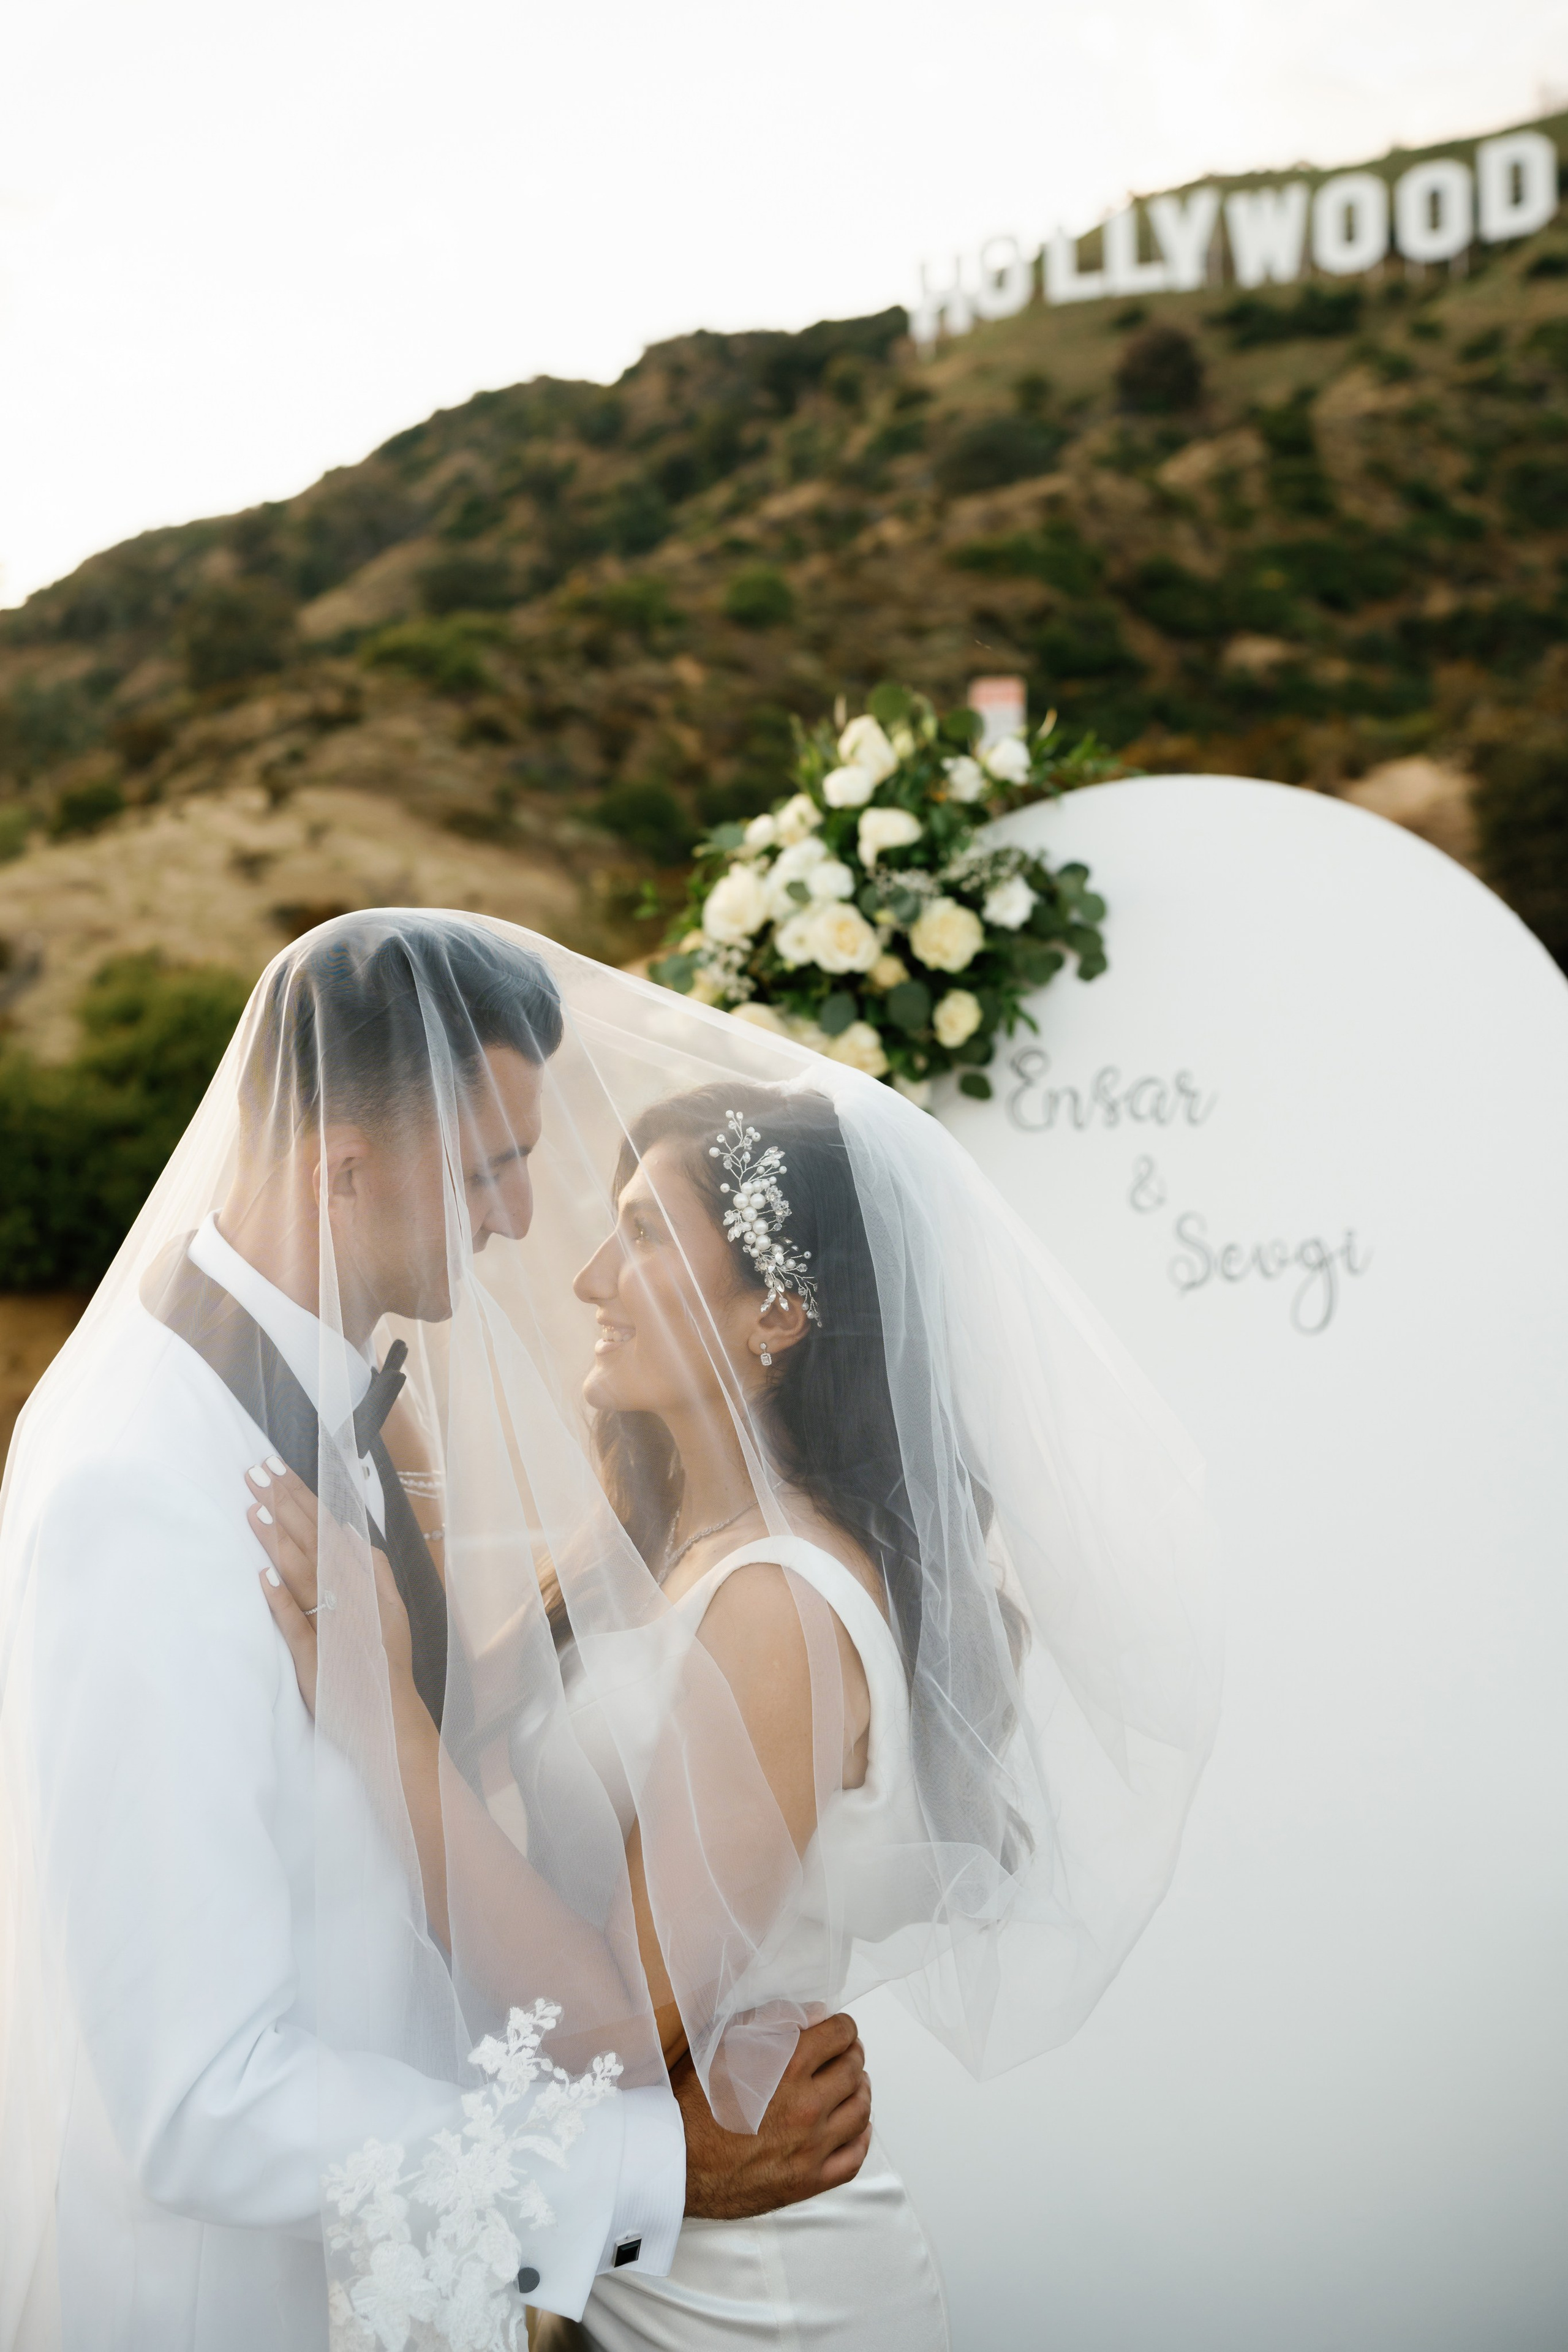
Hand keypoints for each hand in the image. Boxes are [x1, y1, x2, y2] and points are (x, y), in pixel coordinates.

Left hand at [248, 1459, 410, 1714]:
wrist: (390, 1719)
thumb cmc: (384, 1664)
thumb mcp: (390, 1611)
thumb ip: (375, 1570)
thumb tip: (352, 1532)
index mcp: (364, 1583)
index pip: (326, 1528)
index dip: (301, 1498)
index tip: (275, 1470)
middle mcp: (350, 1597)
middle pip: (311, 1542)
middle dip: (283, 1504)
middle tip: (255, 1472)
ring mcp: (332, 1626)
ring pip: (302, 1575)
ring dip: (277, 1540)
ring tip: (253, 1508)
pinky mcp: (316, 1658)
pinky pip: (296, 1624)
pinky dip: (281, 1600)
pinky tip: (262, 1576)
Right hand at [676, 2014, 871, 2219]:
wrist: (675, 2161)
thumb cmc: (694, 2101)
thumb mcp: (725, 2043)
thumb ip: (772, 2020)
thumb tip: (814, 2014)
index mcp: (789, 2066)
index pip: (840, 2035)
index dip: (843, 2028)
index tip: (840, 2030)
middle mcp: (807, 2105)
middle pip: (854, 2070)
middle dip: (853, 2056)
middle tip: (846, 2055)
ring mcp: (811, 2146)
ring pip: (860, 2112)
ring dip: (860, 2092)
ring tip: (852, 2086)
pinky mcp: (807, 2181)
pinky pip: (853, 2158)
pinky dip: (861, 2138)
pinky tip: (855, 2127)